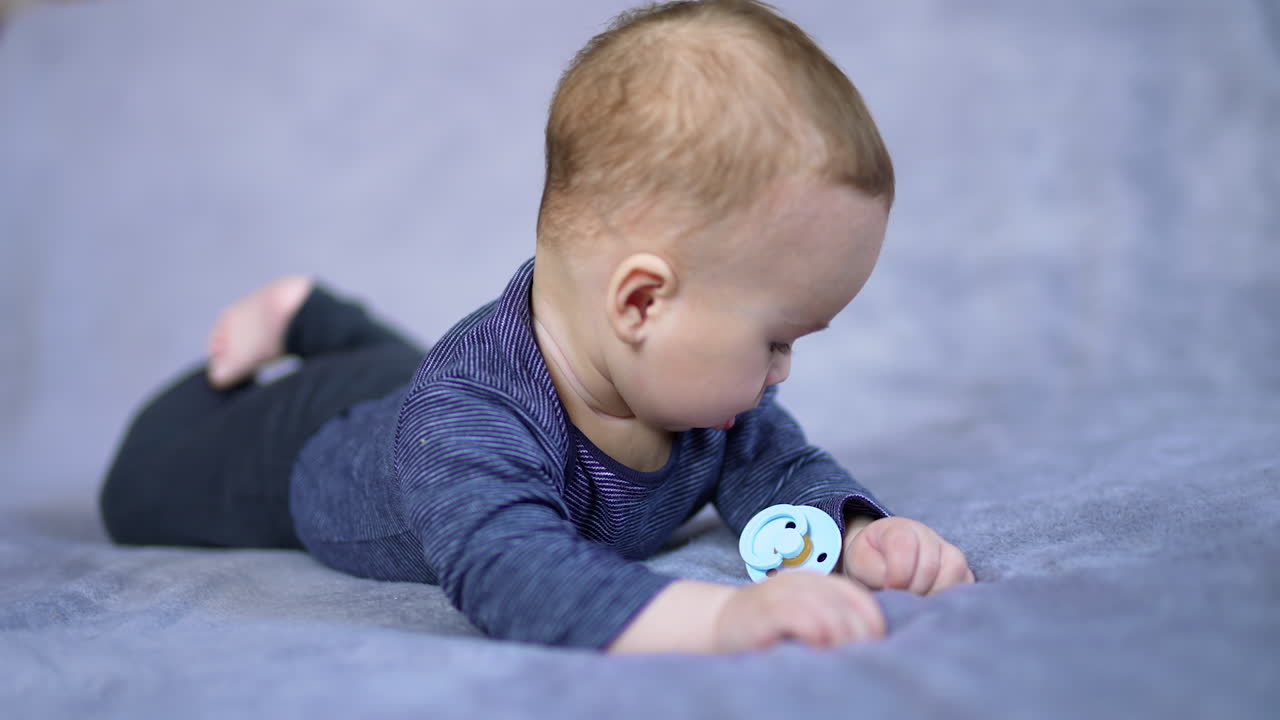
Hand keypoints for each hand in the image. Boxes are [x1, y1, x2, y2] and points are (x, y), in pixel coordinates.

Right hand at [712, 571, 885, 651]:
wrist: (719, 622)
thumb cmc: (768, 627)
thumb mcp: (804, 614)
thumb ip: (831, 617)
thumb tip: (869, 641)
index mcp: (818, 581)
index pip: (858, 597)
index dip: (871, 624)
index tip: (873, 647)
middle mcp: (803, 582)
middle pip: (847, 607)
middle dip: (858, 636)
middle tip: (857, 659)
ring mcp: (783, 592)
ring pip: (829, 613)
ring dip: (840, 639)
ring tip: (839, 659)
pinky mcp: (767, 609)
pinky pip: (803, 618)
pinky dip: (816, 635)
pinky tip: (817, 649)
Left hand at [842, 516, 974, 594]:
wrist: (882, 562)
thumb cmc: (870, 562)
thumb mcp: (859, 562)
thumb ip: (872, 569)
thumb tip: (895, 584)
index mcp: (899, 528)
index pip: (905, 546)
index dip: (897, 574)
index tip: (888, 588)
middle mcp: (927, 535)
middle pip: (931, 564)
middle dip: (913, 588)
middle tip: (901, 597)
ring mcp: (947, 550)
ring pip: (954, 570)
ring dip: (933, 592)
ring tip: (915, 600)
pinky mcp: (962, 569)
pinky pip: (966, 582)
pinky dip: (949, 595)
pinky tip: (930, 599)